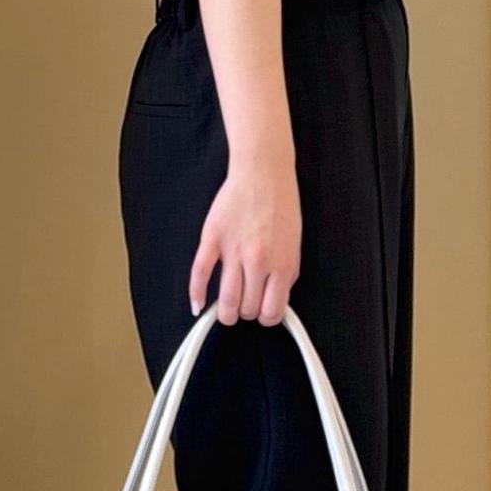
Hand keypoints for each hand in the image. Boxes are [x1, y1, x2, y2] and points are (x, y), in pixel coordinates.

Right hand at [190, 157, 300, 324]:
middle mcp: (259, 262)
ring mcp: (234, 251)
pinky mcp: (212, 239)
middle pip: (246, 308)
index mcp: (283, 265)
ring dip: (226, 313)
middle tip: (244, 305)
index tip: (262, 313)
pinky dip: (196, 294)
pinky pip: (200, 273)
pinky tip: (197, 305)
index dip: (266, 317)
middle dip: (246, 312)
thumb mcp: (295, 245)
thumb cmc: (281, 205)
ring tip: (226, 311)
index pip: (271, 312)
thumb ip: (285, 274)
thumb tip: (274, 299)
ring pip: (226, 300)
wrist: (263, 173)